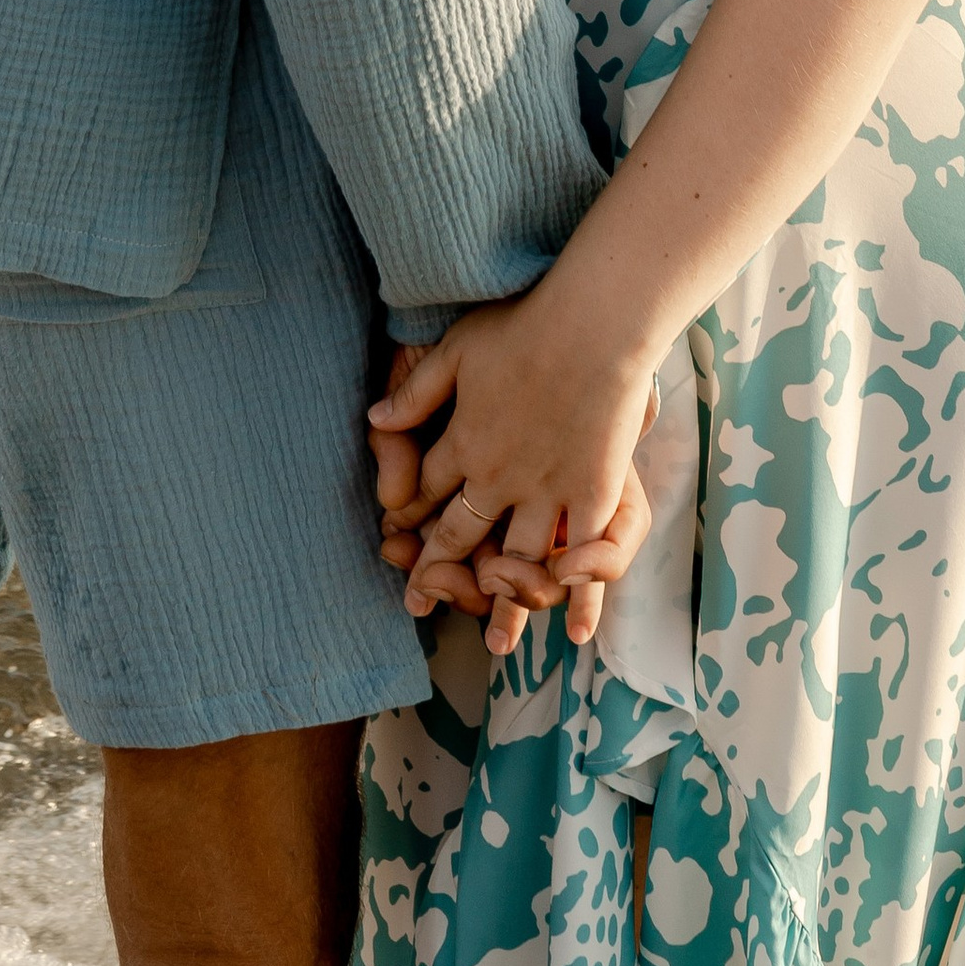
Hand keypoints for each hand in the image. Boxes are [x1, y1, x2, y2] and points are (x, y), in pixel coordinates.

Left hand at [367, 280, 657, 655]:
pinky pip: (584, 559)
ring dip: (502, 602)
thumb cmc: (524, 325)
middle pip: (459, 535)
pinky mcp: (592, 495)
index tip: (393, 540)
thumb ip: (415, 391)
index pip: (423, 491)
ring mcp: (546, 492)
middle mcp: (497, 479)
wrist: (592, 323)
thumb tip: (372, 422)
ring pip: (516, 561)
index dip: (407, 516)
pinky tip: (577, 632)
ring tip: (494, 642)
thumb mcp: (455, 348)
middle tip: (418, 605)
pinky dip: (582, 598)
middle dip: (435, 571)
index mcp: (463, 443)